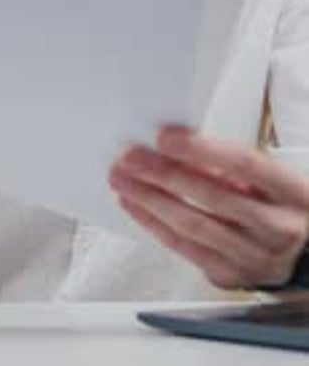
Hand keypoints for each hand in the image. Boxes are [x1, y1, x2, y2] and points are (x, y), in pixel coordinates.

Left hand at [109, 126, 308, 289]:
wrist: (304, 251)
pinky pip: (184, 249)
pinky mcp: (230, 277)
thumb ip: (231, 163)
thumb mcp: (270, 176)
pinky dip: (154, 224)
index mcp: (292, 192)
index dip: (202, 150)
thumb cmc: (279, 203)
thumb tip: (176, 146)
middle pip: (212, 197)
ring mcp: (255, 259)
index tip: (165, 136)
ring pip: (193, 226)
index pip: (244, 165)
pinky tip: (135, 205)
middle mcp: (278, 229)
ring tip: (123, 178)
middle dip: (164, 174)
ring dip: (150, 199)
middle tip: (131, 156)